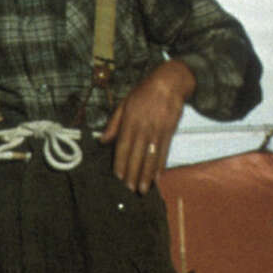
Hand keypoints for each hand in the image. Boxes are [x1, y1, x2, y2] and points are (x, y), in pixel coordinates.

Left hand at [101, 59, 195, 193]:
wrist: (169, 82)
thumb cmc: (145, 92)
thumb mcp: (125, 102)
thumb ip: (114, 123)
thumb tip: (102, 140)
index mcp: (130, 120)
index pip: (123, 145)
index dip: (120, 162)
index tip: (118, 176)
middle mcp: (143, 127)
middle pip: (137, 154)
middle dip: (133, 173)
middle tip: (130, 189)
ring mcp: (157, 130)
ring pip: (151, 157)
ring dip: (147, 175)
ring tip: (143, 189)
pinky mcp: (169, 132)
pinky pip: (164, 152)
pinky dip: (160, 166)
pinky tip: (157, 177)